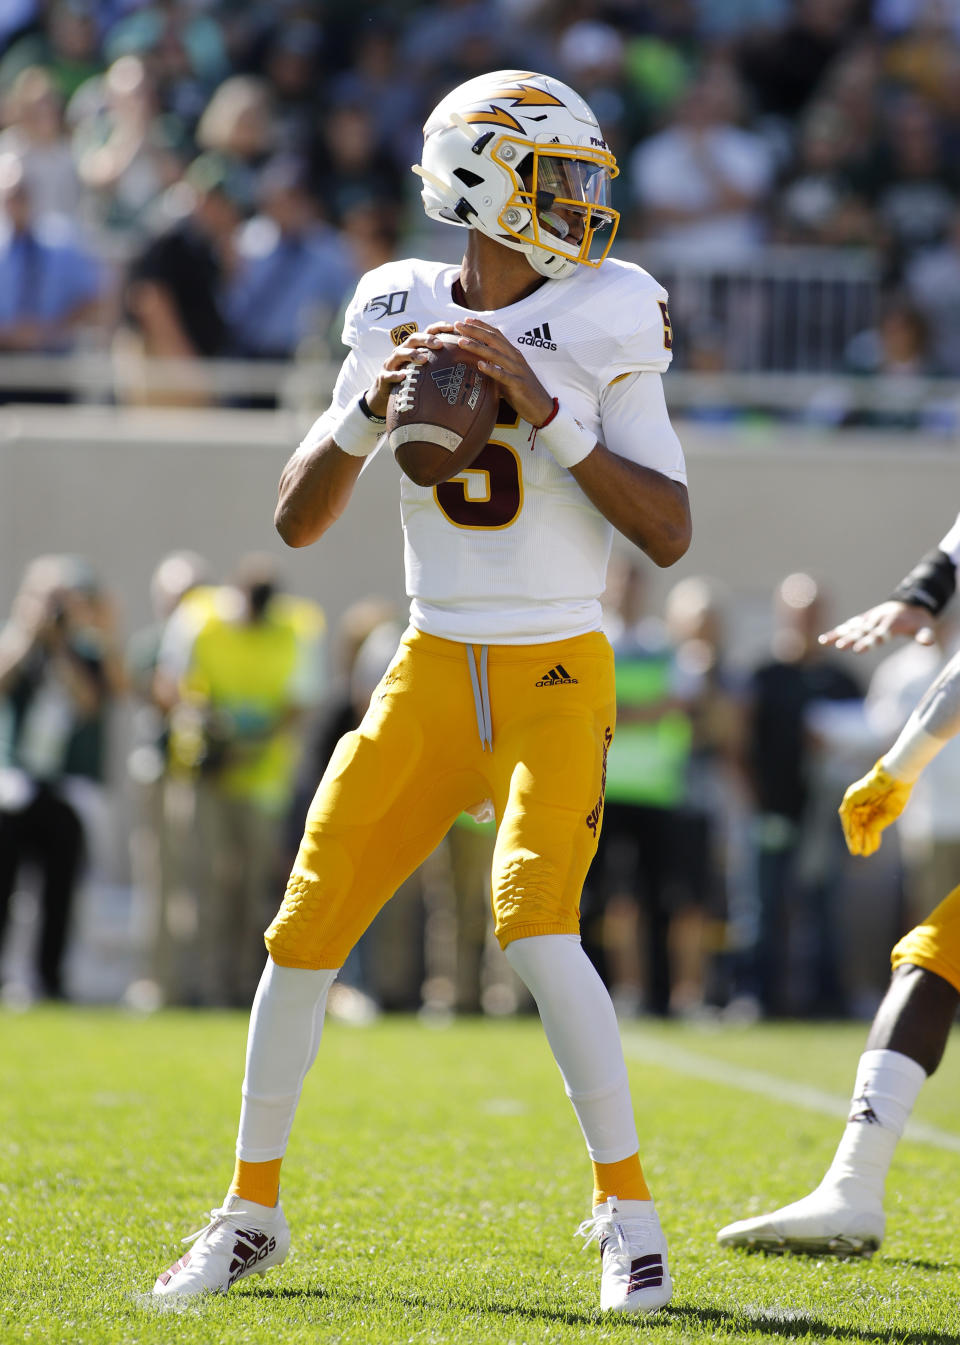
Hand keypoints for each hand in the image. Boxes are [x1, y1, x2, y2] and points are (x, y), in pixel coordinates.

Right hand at [363, 324, 459, 418]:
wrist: (386, 394)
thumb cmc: (411, 379)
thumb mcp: (425, 369)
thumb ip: (441, 363)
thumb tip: (468, 364)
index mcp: (414, 347)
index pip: (426, 332)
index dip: (438, 327)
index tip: (451, 327)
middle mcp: (402, 351)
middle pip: (413, 339)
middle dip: (426, 339)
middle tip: (439, 344)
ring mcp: (391, 363)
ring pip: (400, 353)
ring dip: (412, 354)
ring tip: (424, 359)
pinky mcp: (383, 377)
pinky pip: (388, 375)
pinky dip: (396, 375)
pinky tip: (404, 376)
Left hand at [452, 319, 553, 426]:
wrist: (542, 407)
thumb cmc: (522, 391)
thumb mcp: (507, 374)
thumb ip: (495, 366)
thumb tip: (477, 363)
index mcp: (513, 354)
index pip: (496, 335)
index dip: (481, 326)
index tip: (466, 320)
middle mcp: (515, 358)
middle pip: (493, 340)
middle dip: (474, 331)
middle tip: (458, 325)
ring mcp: (517, 370)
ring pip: (495, 355)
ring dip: (477, 347)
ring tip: (461, 342)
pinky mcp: (518, 384)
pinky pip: (504, 376)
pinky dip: (492, 369)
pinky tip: (481, 365)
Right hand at [819, 601, 935, 652]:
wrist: (910, 603)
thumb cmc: (918, 619)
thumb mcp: (926, 625)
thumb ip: (925, 634)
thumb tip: (928, 642)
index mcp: (892, 623)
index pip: (879, 634)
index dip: (869, 641)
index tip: (859, 649)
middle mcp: (877, 620)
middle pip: (863, 632)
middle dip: (852, 639)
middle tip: (841, 647)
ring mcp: (869, 619)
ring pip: (852, 628)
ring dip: (840, 635)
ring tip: (825, 642)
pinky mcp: (864, 620)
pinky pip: (849, 626)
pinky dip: (837, 632)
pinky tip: (824, 640)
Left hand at [838, 762, 913, 855]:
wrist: (896, 778)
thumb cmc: (897, 794)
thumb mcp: (889, 814)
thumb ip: (878, 824)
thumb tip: (868, 832)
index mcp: (875, 808)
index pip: (869, 826)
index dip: (870, 839)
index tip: (871, 851)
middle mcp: (864, 805)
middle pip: (859, 826)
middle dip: (860, 840)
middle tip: (861, 853)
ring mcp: (857, 801)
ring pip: (852, 822)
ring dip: (853, 836)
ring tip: (856, 850)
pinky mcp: (851, 797)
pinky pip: (847, 815)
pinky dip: (849, 827)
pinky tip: (853, 838)